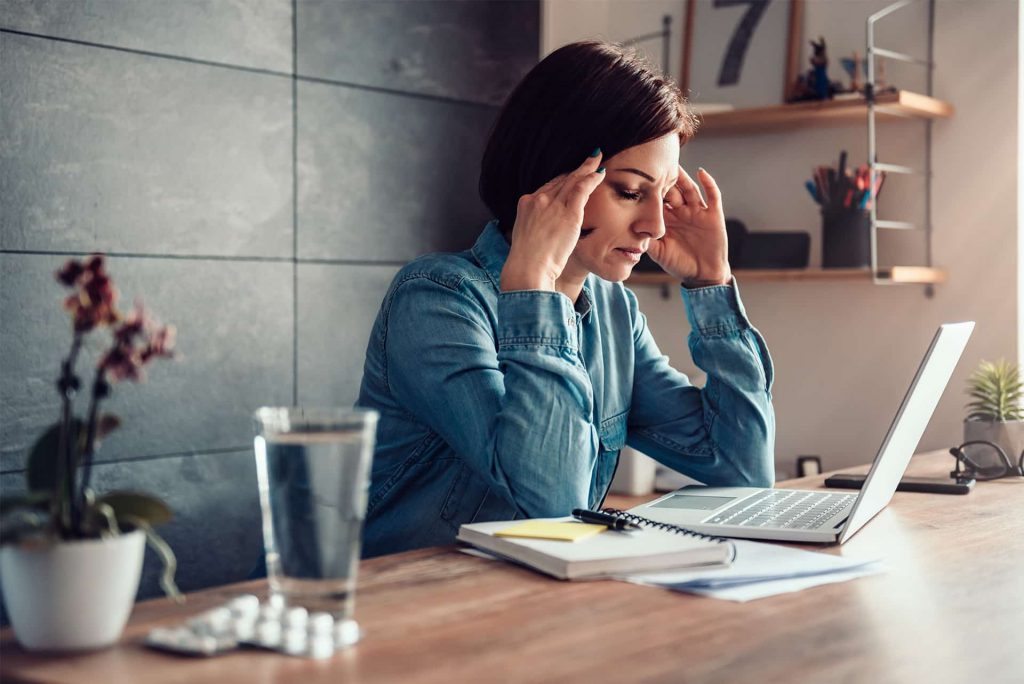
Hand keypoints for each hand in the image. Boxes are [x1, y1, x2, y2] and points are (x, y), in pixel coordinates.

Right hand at [500, 151, 606, 291]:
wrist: (528, 268)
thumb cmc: (528, 261)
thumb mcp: (527, 237)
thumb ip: (537, 226)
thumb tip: (545, 230)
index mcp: (526, 204)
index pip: (548, 187)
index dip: (562, 179)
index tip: (572, 175)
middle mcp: (538, 199)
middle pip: (561, 180)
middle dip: (576, 169)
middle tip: (589, 158)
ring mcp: (553, 204)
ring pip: (573, 180)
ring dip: (587, 168)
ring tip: (597, 159)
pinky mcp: (568, 213)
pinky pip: (582, 189)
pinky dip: (592, 178)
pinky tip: (600, 173)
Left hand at [647, 166, 731, 286]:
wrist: (703, 276)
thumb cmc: (679, 264)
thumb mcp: (659, 253)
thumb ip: (647, 241)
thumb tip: (629, 230)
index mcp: (668, 219)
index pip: (657, 199)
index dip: (650, 190)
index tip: (638, 177)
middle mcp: (682, 212)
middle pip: (673, 190)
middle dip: (664, 180)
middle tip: (654, 166)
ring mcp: (698, 212)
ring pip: (689, 189)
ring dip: (682, 177)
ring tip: (674, 165)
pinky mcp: (713, 215)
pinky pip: (712, 195)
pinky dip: (708, 183)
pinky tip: (700, 172)